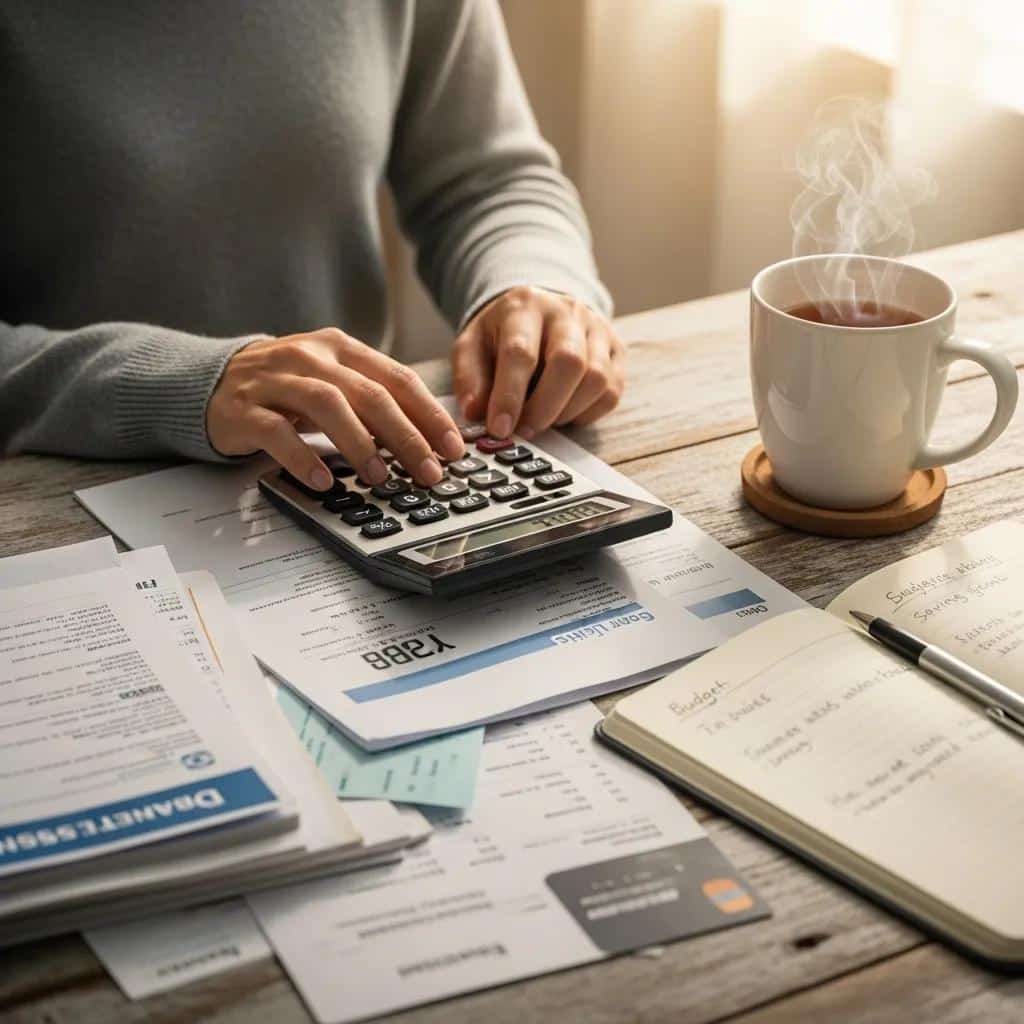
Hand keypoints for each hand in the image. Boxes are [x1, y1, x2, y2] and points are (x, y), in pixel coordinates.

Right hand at [207, 327, 463, 490]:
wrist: (211, 381)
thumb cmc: (285, 388)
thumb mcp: (332, 382)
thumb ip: (373, 401)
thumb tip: (426, 440)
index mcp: (341, 348)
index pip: (398, 379)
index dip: (430, 415)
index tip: (453, 448)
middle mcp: (311, 357)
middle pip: (370, 394)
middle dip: (406, 436)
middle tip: (428, 470)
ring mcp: (276, 380)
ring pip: (327, 406)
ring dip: (360, 444)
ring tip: (380, 477)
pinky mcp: (244, 408)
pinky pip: (277, 433)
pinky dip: (303, 457)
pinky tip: (323, 480)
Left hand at [452, 287, 624, 438]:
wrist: (539, 309)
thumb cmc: (503, 333)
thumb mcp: (472, 346)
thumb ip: (469, 379)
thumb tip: (475, 414)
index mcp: (524, 307)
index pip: (521, 352)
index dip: (509, 396)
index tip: (499, 428)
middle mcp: (566, 312)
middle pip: (569, 362)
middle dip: (545, 407)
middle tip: (525, 432)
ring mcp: (597, 330)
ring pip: (597, 379)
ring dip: (567, 412)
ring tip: (543, 420)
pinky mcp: (616, 351)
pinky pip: (611, 392)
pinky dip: (587, 413)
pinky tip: (565, 412)